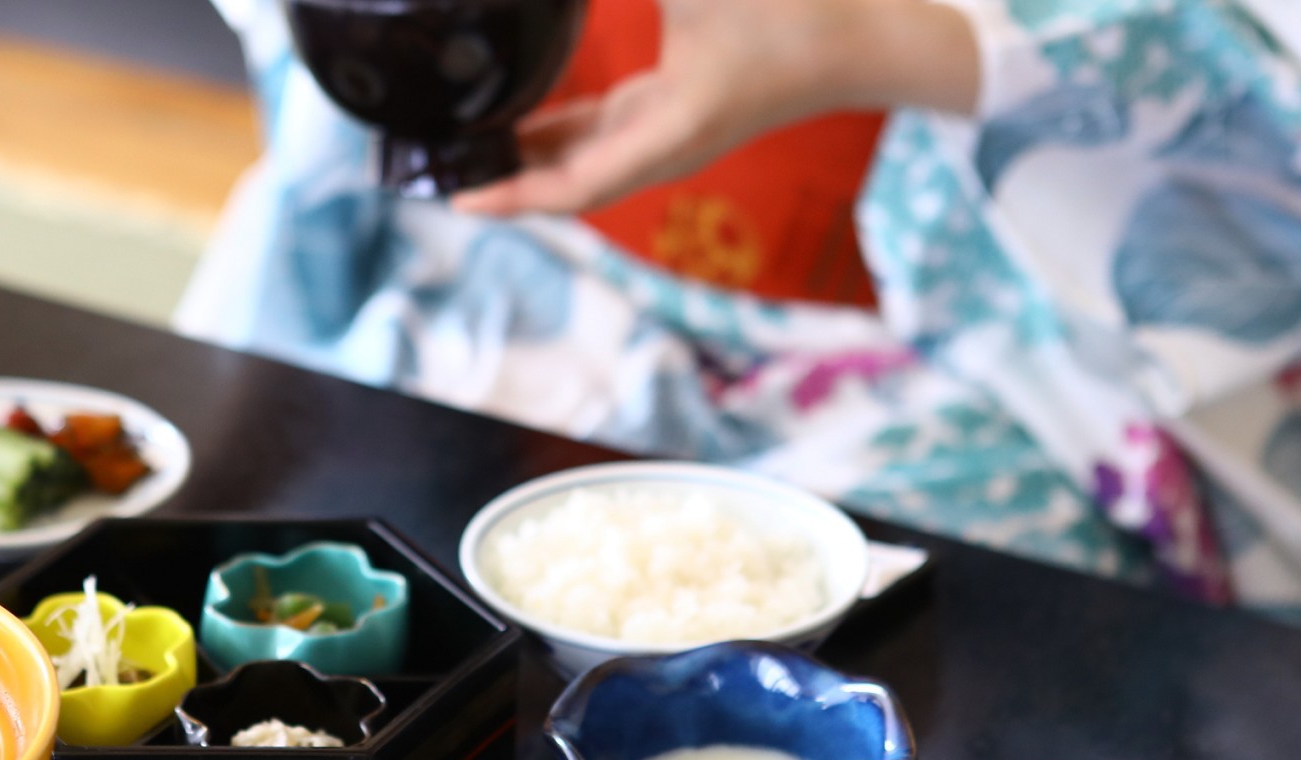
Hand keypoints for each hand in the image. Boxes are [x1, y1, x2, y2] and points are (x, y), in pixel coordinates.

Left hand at [452, 0, 978, 216]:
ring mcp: (671, 135)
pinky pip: (600, 141)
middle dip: (501, 185)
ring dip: (523, 165)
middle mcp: (666, 147)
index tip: (458, 198)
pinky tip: (514, 122)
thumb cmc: (793, 8)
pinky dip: (552, 138)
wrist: (866, 35)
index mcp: (671, 130)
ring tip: (459, 154)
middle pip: (566, 185)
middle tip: (434, 175)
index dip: (512, 198)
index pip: (575, 186)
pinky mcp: (678, 115)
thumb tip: (551, 2)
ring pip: (581, 164)